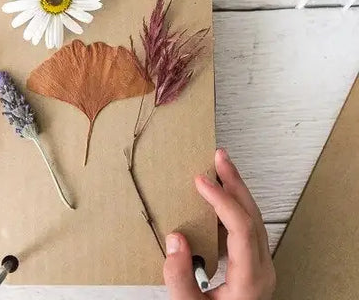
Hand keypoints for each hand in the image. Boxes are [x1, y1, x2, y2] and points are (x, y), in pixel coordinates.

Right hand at [163, 149, 275, 299]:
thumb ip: (181, 279)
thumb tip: (175, 239)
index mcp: (251, 279)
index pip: (241, 227)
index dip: (221, 200)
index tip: (200, 180)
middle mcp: (261, 268)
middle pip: (253, 215)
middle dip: (235, 182)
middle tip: (220, 157)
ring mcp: (259, 266)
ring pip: (253, 218)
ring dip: (236, 190)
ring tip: (220, 169)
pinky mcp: (251, 265)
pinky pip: (246, 226)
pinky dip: (232, 206)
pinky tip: (219, 198)